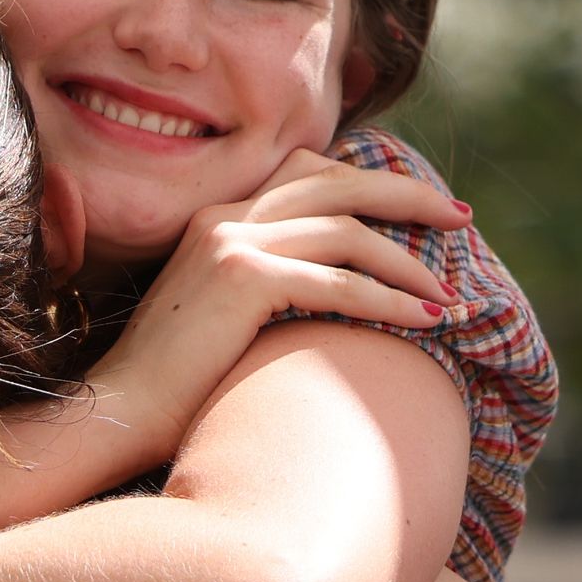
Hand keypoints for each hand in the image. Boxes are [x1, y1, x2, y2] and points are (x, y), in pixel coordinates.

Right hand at [85, 146, 471, 457]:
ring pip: (346, 229)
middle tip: (460, 216)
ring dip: (408, 262)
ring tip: (450, 294)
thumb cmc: (174, 382)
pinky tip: (427, 320)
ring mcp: (231, 242)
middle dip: (406, 195)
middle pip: (337, 181)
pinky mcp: (243, 279)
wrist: (120, 410)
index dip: (366, 181)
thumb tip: (332, 292)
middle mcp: (225, 216)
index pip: (306, 171)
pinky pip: (339, 281)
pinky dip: (392, 299)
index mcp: (217, 217)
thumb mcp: (222, 315)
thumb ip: (266, 285)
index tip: (417, 206)